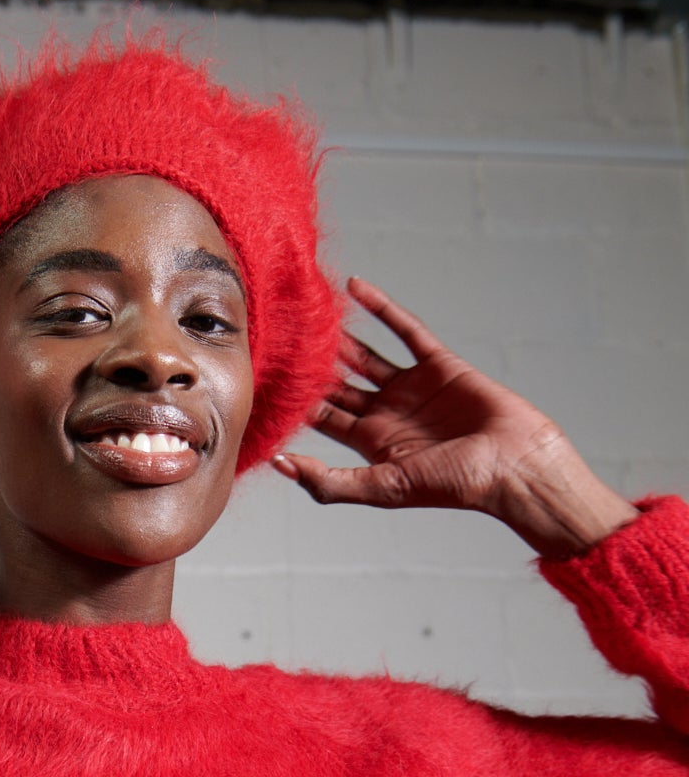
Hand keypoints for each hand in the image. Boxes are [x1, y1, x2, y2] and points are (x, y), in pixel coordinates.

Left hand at [271, 277, 637, 557]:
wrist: (512, 466)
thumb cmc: (453, 486)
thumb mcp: (384, 489)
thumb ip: (331, 482)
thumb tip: (281, 465)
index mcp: (371, 444)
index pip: (324, 417)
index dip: (295, 400)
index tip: (264, 377)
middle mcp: (387, 415)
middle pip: (340, 384)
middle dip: (312, 366)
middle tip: (277, 337)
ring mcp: (412, 388)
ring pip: (366, 356)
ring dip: (339, 337)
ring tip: (308, 312)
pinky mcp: (438, 364)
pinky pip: (404, 330)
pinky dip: (382, 309)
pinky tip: (356, 287)